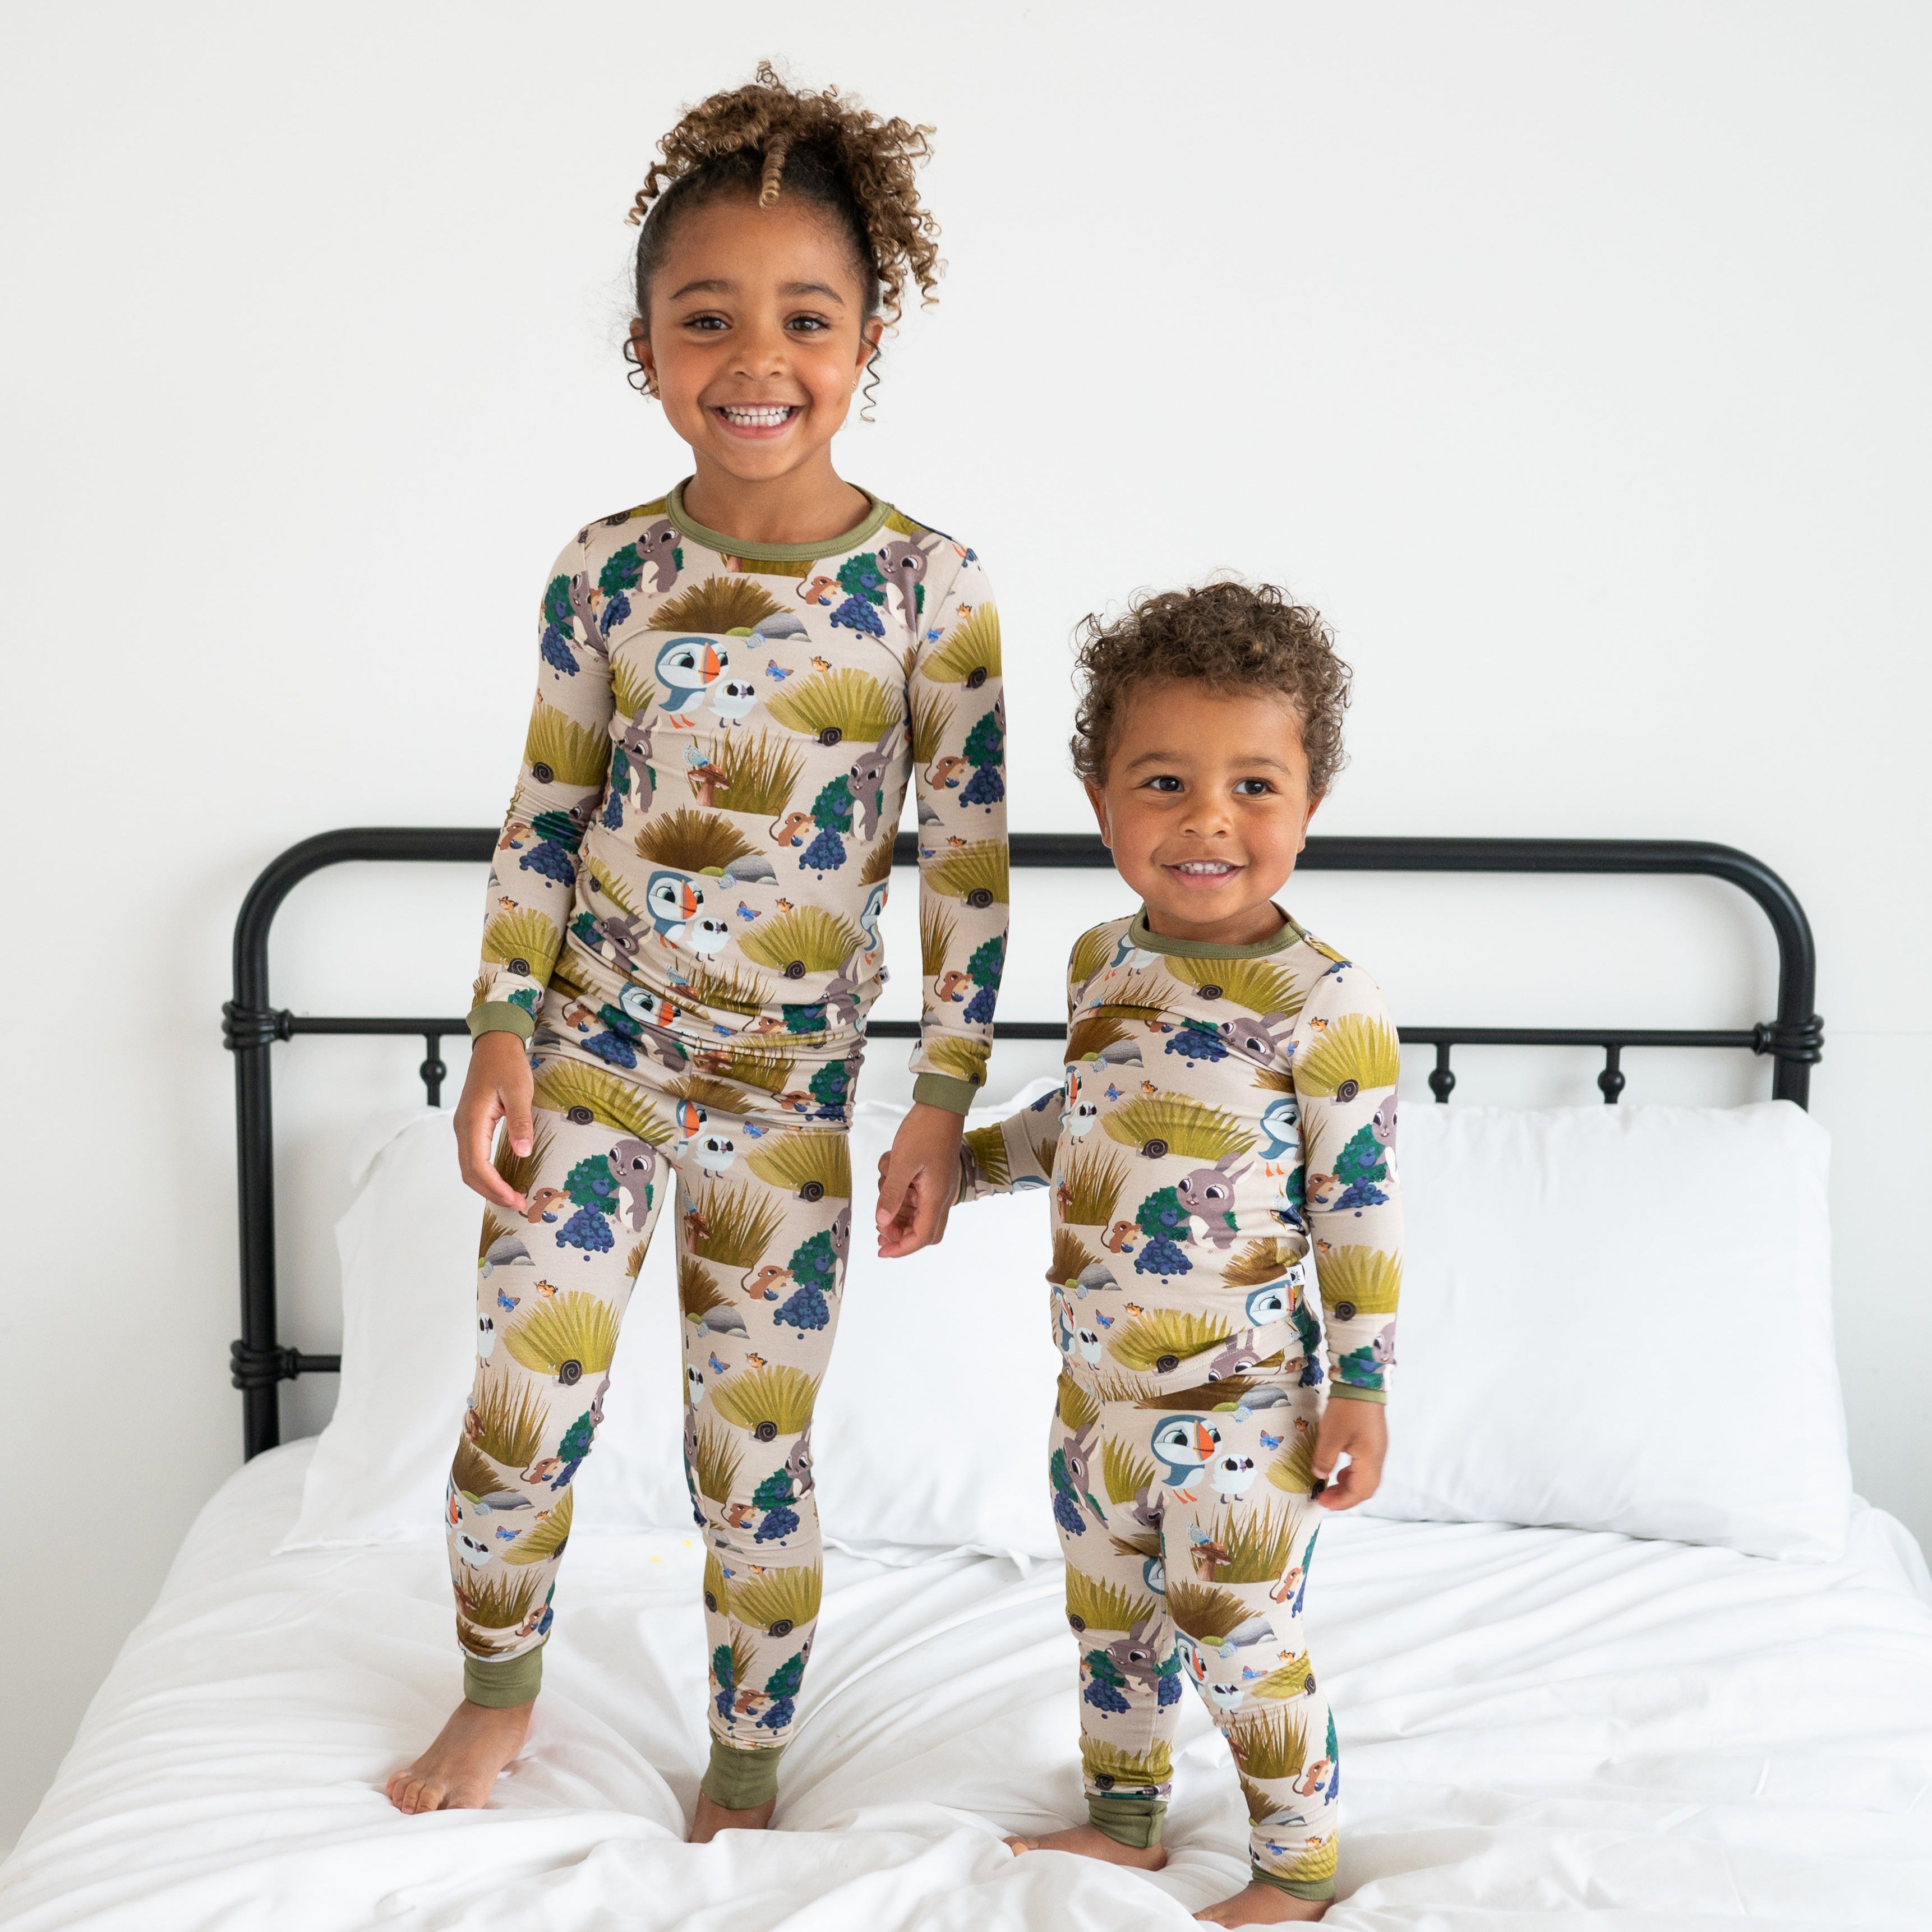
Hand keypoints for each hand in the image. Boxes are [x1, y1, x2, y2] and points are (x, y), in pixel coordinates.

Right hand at [455, 1031, 535, 1210]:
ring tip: (512, 1196)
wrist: (494, 1044)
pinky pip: (474, 1157)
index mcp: (471, 1121)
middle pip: (469, 1172)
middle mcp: (463, 1127)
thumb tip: (522, 1153)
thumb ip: (520, 1122)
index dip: (494, 1187)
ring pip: (469, 1167)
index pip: (477, 1165)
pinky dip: (486, 1173)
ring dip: (488, 1186)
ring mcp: (464, 1127)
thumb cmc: (506, 1063)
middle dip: (491, 1192)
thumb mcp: (519, 1090)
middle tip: (517, 1204)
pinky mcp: (471, 1126)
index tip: (514, 1199)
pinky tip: (503, 1179)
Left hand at [874, 1103, 963, 1257]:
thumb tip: (882, 1221)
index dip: (901, 1248)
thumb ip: (892, 1194)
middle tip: (880, 1231)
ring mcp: (937, 1187)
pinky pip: (916, 1195)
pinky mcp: (931, 1177)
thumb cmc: (925, 1131)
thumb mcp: (902, 1163)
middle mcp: (940, 1196)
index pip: (921, 1236)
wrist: (941, 1105)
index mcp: (936, 1197)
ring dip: (898, 1211)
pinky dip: (901, 1193)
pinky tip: (890, 1177)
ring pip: (918, 1214)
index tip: (882, 1250)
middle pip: (924, 1231)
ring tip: (883, 1198)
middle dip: (901, 1235)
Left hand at [1312, 1396, 1386, 1510]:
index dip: (1341, 1501)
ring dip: (1349, 1486)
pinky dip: (1351, 1474)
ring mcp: (1377, 1449)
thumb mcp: (1330, 1435)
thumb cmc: (1347, 1409)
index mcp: (1370, 1459)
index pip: (1359, 1491)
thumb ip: (1324, 1459)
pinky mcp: (1373, 1441)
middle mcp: (1378, 1457)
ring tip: (1330, 1488)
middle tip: (1325, 1499)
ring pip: (1366, 1478)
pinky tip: (1339, 1470)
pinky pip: (1365, 1466)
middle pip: (1366, 1488)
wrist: (1362, 1382)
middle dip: (1346, 1497)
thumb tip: (1319, 1475)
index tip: (1322, 1503)